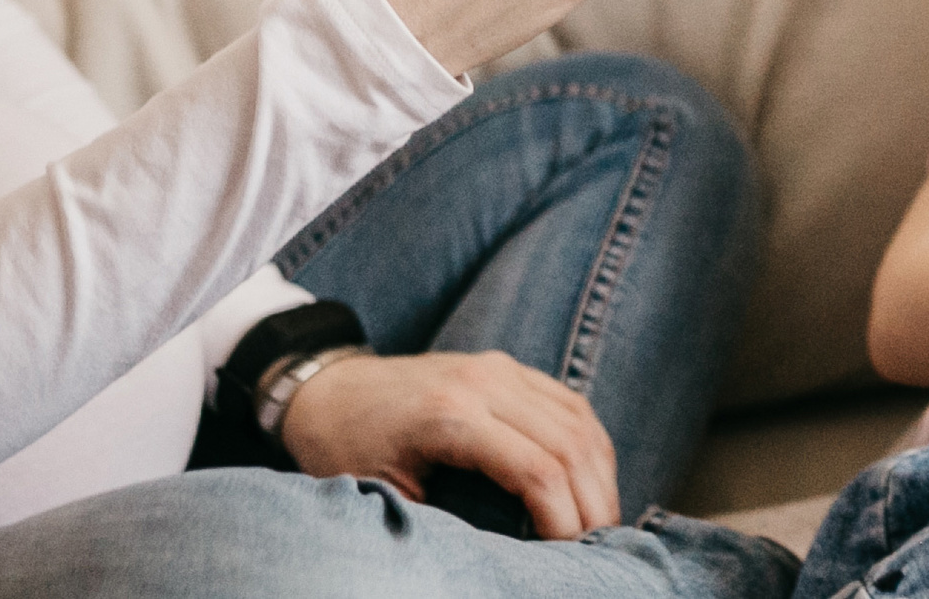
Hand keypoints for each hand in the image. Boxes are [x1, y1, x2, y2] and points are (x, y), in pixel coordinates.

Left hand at [279, 350, 619, 540]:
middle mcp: (483, 382)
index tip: (568, 561)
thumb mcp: (384, 497)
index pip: (537, 470)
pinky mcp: (507, 366)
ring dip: (599, 475)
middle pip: (569, 444)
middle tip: (600, 550)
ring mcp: (499, 367)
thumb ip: (444, 522)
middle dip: (592, 505)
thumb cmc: (345, 450)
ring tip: (603, 523)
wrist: (326, 388)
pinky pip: (569, 403)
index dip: (564, 522)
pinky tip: (592, 481)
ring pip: (579, 421)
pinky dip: (589, 445)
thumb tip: (504, 559)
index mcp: (450, 416)